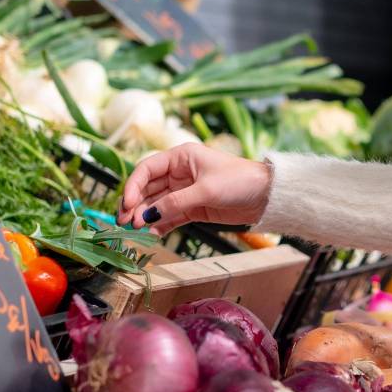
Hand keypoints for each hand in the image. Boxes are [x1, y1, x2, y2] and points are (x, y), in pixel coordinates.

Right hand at [117, 144, 271, 234]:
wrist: (266, 196)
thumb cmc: (239, 181)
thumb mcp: (206, 190)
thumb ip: (175, 203)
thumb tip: (148, 216)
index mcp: (180, 157)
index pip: (147, 169)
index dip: (134, 186)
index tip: (129, 205)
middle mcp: (179, 173)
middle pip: (148, 188)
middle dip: (135, 205)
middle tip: (125, 223)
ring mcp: (185, 191)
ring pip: (157, 204)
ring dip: (145, 217)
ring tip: (136, 231)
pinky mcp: (193, 208)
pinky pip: (170, 216)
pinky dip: (160, 225)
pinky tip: (152, 234)